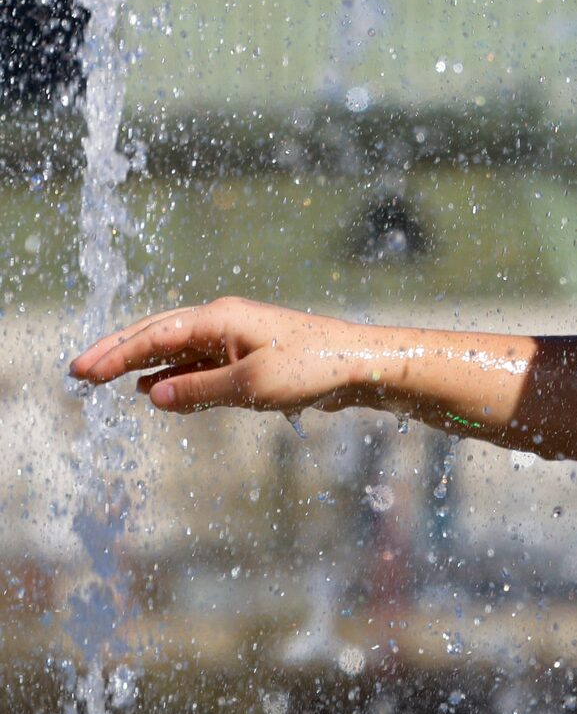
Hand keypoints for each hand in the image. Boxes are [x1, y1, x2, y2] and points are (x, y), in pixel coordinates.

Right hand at [66, 298, 400, 415]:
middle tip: (78, 371)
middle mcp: (224, 321)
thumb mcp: (249, 385)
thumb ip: (196, 391)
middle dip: (118, 351)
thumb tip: (148, 395)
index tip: (82, 373)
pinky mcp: (247, 356)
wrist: (361, 365)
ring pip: (175, 349)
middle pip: (158, 333)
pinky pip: (197, 364)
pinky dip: (171, 376)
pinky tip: (151, 389)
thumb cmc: (311, 368)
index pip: (155, 334)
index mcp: (221, 317)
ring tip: (105, 378)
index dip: (116, 354)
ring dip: (140, 364)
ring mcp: (235, 337)